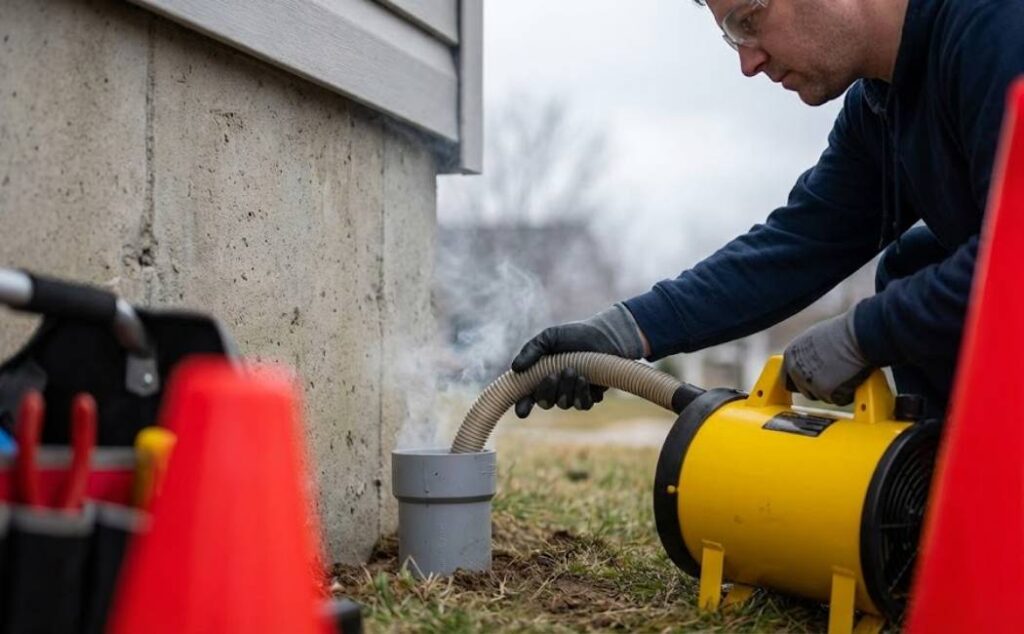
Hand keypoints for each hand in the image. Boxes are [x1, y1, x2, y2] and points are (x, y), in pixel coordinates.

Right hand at [511, 304, 644, 417]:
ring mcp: (572, 394)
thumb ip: (531, 350)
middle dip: (547, 391)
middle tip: (553, 375)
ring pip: (564, 404)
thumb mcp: (549, 337)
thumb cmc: (575, 335)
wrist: (604, 336)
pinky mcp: (589, 396)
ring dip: (566, 389)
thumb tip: (515, 368)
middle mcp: (555, 388)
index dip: (522, 406)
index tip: (522, 411)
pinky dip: (581, 394)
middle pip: (545, 402)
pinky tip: (585, 379)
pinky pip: (582, 405)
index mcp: (540, 376)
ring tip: (573, 370)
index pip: (526, 396)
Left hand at [783, 309, 872, 405]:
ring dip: (834, 390)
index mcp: (791, 355)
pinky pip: (838, 399)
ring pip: (823, 396)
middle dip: (820, 387)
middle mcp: (796, 370)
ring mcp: (810, 382)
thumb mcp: (815, 339)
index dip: (805, 379)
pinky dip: (847, 393)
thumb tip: (810, 362)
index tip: (814, 380)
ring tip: (846, 373)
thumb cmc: (842, 333)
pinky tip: (852, 378)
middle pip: (806, 390)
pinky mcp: (826, 392)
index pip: (789, 377)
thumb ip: (807, 354)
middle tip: (836, 376)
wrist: (859, 335)